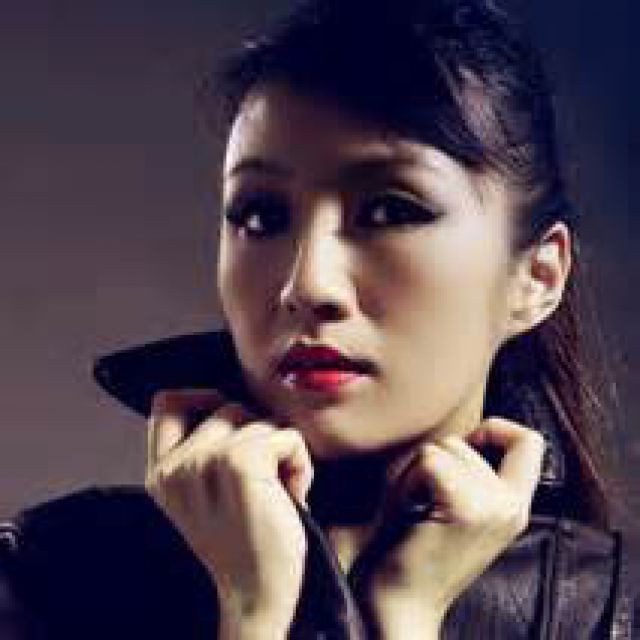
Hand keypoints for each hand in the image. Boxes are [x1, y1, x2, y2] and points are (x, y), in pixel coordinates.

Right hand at [144, 389, 313, 636]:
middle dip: (255, 435)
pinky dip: (300, 462)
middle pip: (227, 406)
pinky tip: (292, 496)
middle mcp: (177, 465)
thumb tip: (233, 401)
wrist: (257, 595)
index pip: (166, 402)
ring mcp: (207, 461)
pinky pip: (287, 435)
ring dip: (280, 451)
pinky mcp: (242, 462)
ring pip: (260, 420)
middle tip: (263, 480)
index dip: (200, 396)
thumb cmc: (243, 543)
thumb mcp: (205, 496)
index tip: (227, 415)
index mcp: (161, 473)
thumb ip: (202, 452)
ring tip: (277, 492)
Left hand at [358, 418, 543, 635]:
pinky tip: (410, 510)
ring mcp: (492, 507)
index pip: (530, 442)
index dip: (496, 429)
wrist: (403, 603)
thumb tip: (467, 432)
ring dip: (416, 474)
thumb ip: (475, 473)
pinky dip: (408, 481)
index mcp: (514, 506)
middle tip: (422, 502)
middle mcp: (512, 506)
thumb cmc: (417, 550)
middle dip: (432, 462)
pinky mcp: (465, 508)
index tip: (467, 447)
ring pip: (443, 448)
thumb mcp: (460, 508)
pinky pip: (429, 460)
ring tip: (416, 509)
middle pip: (464, 441)